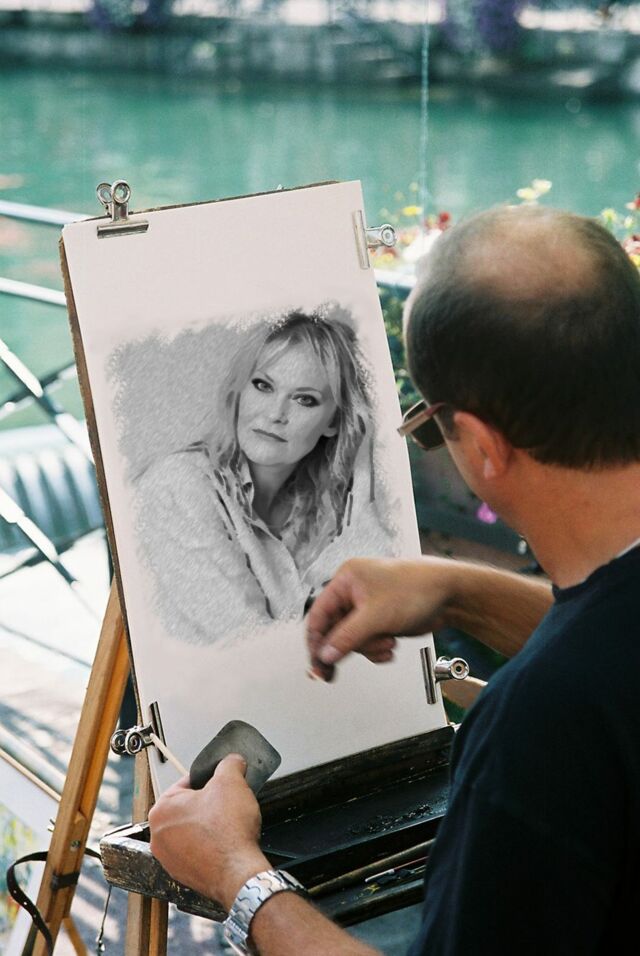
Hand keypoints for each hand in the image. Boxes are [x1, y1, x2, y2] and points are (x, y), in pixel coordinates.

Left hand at [148, 754, 269, 908]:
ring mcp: (169, 859)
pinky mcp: (182, 875)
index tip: (222, 785)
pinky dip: (209, 847)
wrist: (238, 873)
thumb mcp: (232, 781)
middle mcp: (158, 836)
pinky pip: (196, 852)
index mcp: (161, 809)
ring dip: (208, 826)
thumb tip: (232, 761)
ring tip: (227, 825)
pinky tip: (225, 844)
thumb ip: (229, 764)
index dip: (209, 781)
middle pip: (188, 808)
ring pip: (191, 831)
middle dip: (208, 805)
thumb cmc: (228, 833)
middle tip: (226, 805)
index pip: (186, 783)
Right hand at [306, 557, 454, 680]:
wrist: (449, 595)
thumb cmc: (416, 589)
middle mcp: (353, 592)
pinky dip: (377, 648)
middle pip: (334, 630)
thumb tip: (325, 655)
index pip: (318, 614)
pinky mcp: (380, 619)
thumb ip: (347, 637)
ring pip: (352, 639)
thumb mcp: (376, 616)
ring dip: (369, 647)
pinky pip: (367, 641)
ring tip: (387, 643)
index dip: (315, 641)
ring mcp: (367, 606)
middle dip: (348, 646)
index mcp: (346, 580)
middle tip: (331, 673)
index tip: (316, 664)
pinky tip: (390, 646)